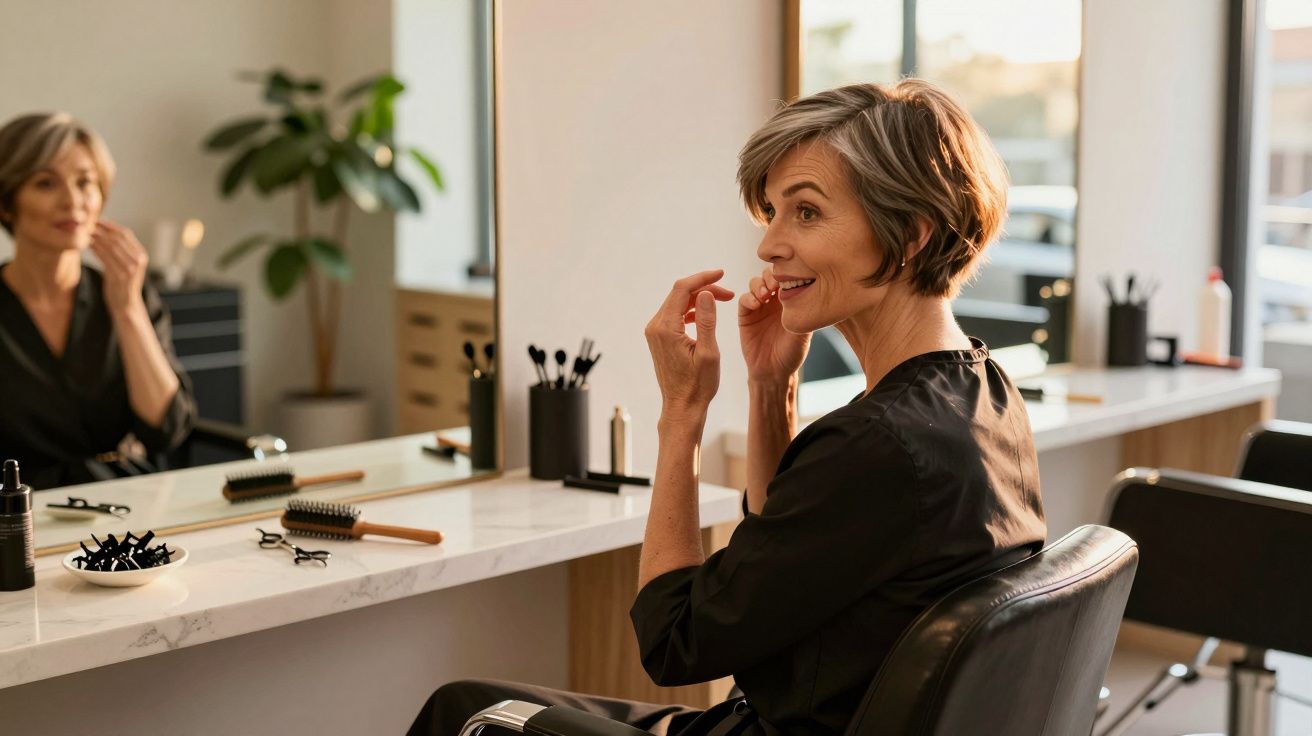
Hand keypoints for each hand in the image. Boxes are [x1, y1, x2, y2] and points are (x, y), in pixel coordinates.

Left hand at [90, 221, 147, 315]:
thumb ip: (119, 251)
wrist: (126, 306)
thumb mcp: (125, 266)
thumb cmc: (121, 285)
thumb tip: (102, 232)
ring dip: (96, 237)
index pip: (125, 234)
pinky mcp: (120, 276)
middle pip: (118, 238)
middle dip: (101, 229)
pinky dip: (95, 249)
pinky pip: (105, 257)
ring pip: (111, 246)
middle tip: (86, 224)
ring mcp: (130, 268)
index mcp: (141, 255)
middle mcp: (138, 260)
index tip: (95, 220)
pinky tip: (87, 245)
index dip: (110, 225)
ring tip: (84, 232)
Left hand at [644, 269, 735, 418]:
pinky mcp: (658, 337)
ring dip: (698, 298)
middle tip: (728, 294)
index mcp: (666, 328)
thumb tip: (706, 292)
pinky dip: (690, 309)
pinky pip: (674, 314)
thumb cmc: (698, 385)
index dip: (703, 278)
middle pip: (678, 293)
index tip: (722, 273)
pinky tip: (705, 315)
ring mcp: (654, 332)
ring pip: (677, 302)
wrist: (682, 407)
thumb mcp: (709, 352)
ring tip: (723, 301)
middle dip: (704, 288)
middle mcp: (655, 327)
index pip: (682, 289)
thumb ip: (707, 320)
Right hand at [738, 266, 810, 384]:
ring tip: (765, 296)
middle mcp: (774, 300)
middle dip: (770, 276)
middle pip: (769, 275)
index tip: (789, 280)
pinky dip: (749, 297)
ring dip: (759, 285)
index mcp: (790, 301)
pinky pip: (744, 299)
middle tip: (774, 285)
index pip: (787, 278)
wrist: (773, 371)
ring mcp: (759, 306)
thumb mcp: (804, 333)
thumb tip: (808, 292)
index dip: (787, 274)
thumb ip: (804, 313)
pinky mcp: (746, 315)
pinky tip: (756, 304)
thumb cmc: (791, 353)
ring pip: (755, 283)